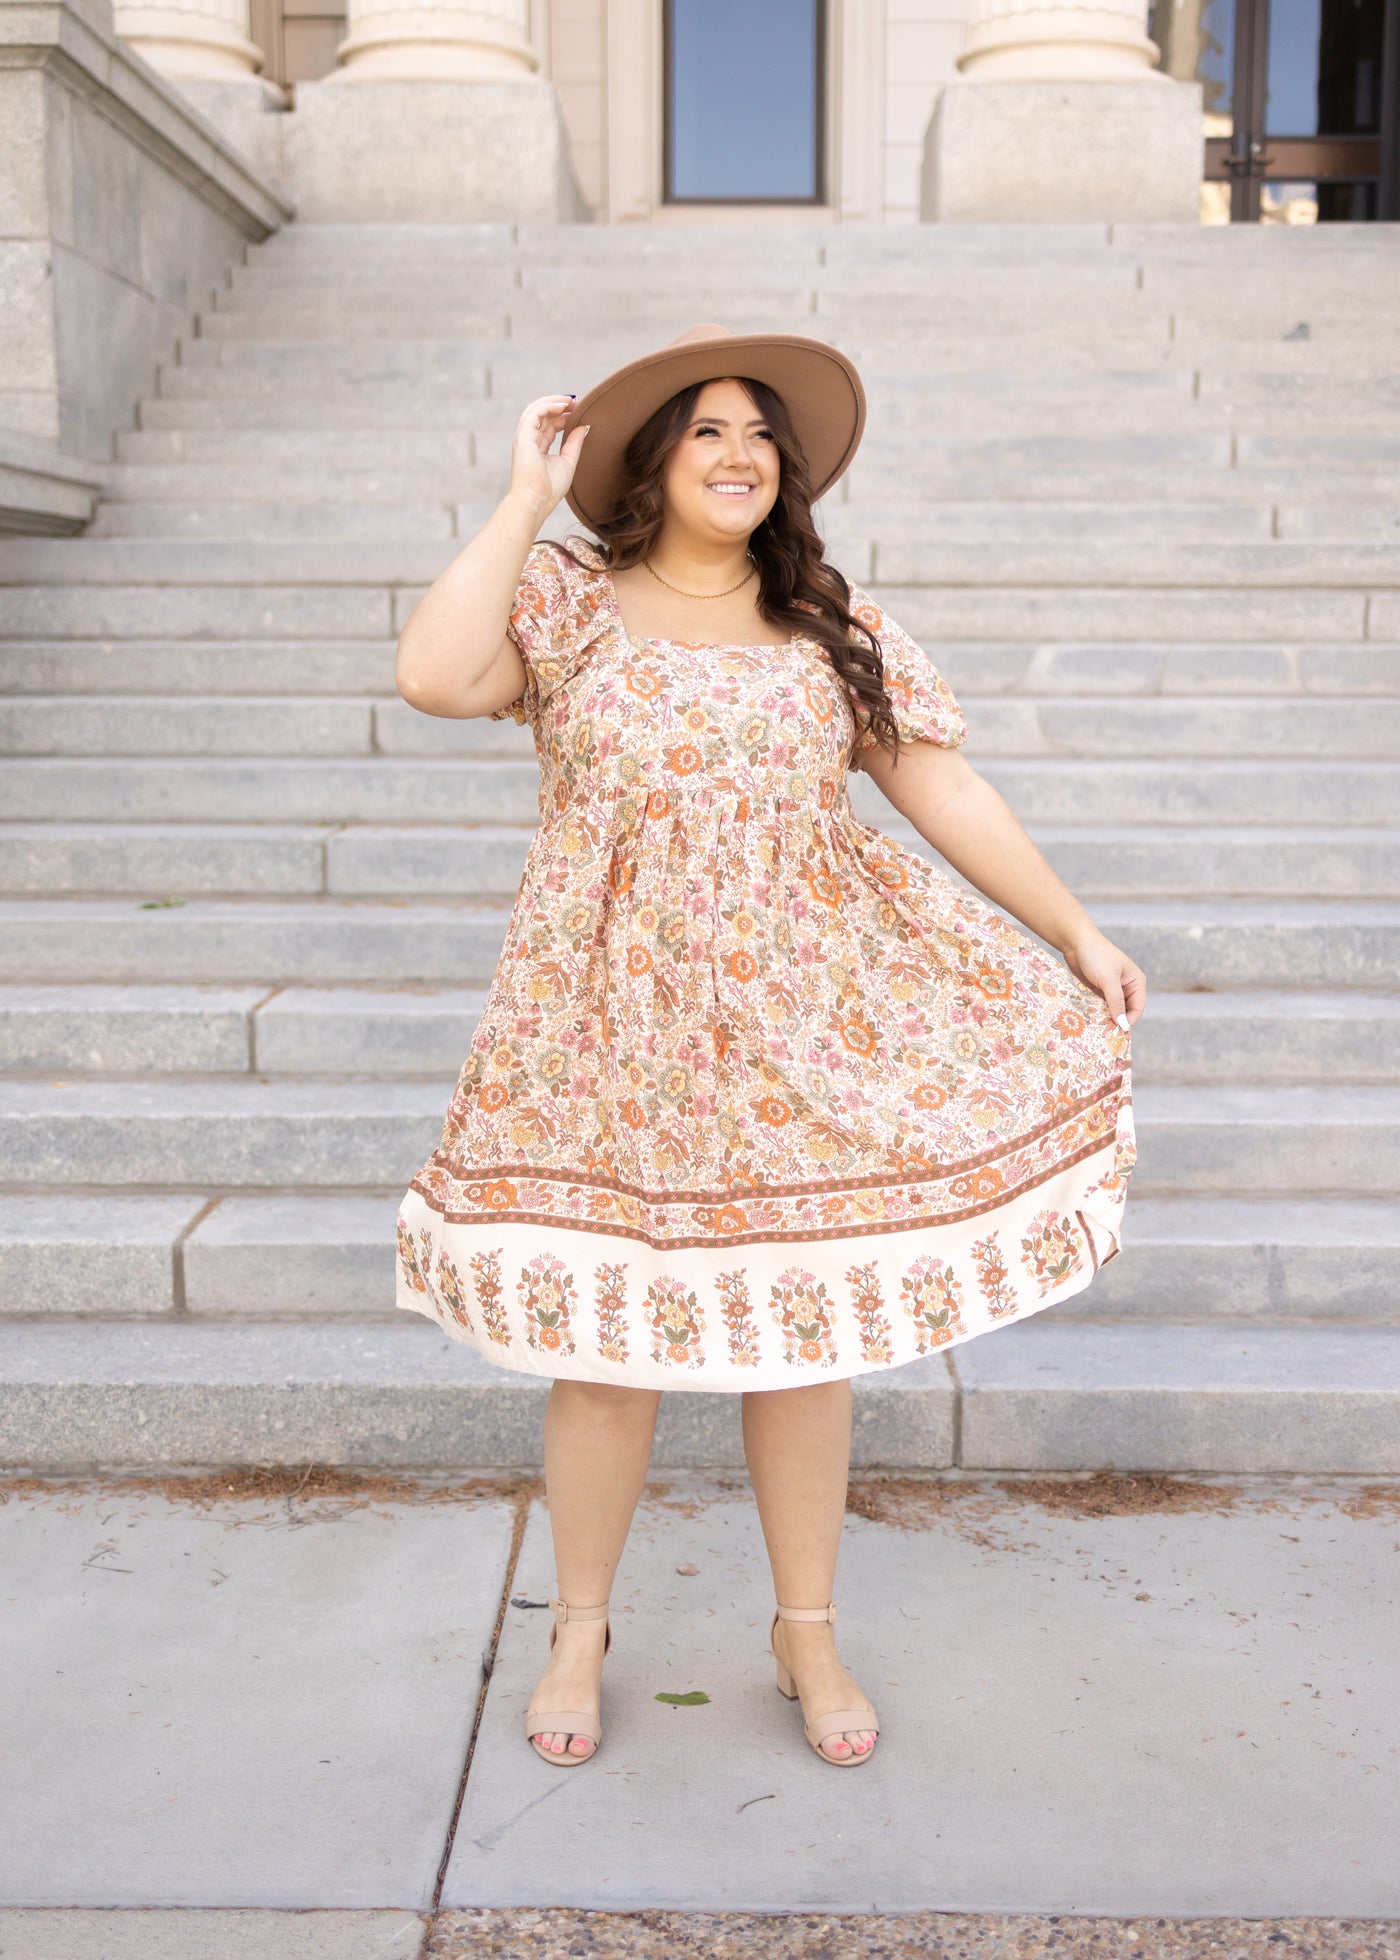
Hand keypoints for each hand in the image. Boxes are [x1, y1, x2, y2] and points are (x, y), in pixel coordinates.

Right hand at [509, 394, 589, 518]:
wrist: (536, 500)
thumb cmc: (550, 488)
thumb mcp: (568, 461)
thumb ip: (574, 443)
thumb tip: (584, 426)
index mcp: (539, 446)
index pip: (550, 424)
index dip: (564, 415)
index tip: (580, 410)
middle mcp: (530, 439)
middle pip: (544, 414)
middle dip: (560, 405)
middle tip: (578, 401)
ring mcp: (525, 436)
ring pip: (537, 409)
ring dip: (554, 402)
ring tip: (572, 400)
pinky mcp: (523, 436)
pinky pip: (534, 413)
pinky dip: (548, 406)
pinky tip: (563, 406)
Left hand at [1061, 927, 1146, 1029]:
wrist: (1076, 942)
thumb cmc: (1097, 956)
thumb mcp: (1109, 980)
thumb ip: (1116, 1003)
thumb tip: (1124, 1025)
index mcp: (1136, 982)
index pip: (1137, 1008)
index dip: (1128, 1021)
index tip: (1116, 1033)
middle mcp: (1126, 987)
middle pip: (1124, 1011)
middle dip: (1115, 1021)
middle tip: (1103, 1034)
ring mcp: (1111, 989)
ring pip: (1111, 1010)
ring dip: (1104, 1018)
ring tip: (1095, 1028)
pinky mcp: (1098, 990)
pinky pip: (1099, 1006)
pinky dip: (1096, 1013)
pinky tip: (1088, 1020)